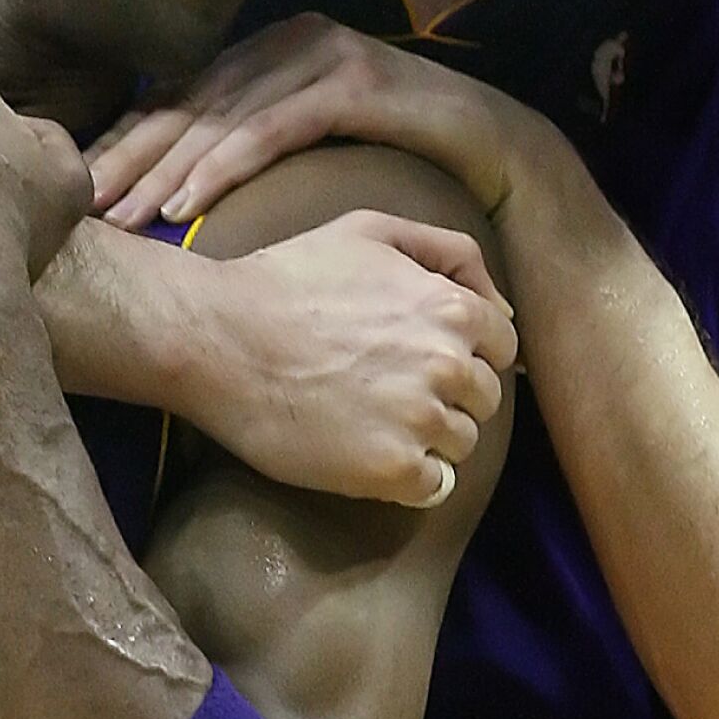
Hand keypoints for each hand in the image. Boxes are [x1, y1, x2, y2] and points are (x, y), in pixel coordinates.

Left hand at [90, 14, 512, 226]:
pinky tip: (186, 206)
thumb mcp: (313, 150)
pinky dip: (223, 169)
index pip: (182, 97)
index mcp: (270, 52)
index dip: (127, 140)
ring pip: (221, 117)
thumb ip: (255, 146)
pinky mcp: (352, 82)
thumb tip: (175, 188)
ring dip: (164, 170)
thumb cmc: (399, 160)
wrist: (496, 150)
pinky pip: (270, 130)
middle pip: (189, 103)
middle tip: (79, 202)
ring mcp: (321, 54)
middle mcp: (288, 40)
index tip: (77, 187)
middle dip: (130, 155)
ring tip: (121, 216)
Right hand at [188, 211, 516, 506]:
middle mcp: (449, 365)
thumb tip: (501, 307)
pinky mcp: (390, 470)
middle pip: (483, 399)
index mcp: (453, 308)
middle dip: (447, 396)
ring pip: (461, 444)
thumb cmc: (287, 279)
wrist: (217, 338)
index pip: (501, 348)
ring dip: (427, 438)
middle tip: (387, 390)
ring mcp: (421, 421)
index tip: (419, 359)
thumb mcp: (370, 231)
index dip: (464, 353)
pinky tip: (368, 454)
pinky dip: (410, 479)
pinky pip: (434, 487)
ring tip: (370, 420)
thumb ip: (449, 253)